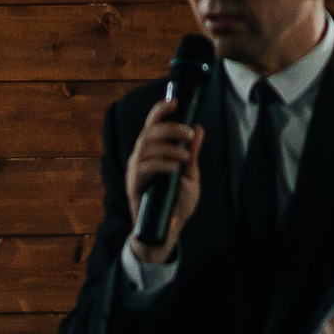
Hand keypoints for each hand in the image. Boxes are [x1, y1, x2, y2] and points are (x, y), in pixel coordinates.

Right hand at [122, 101, 203, 254]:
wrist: (168, 231)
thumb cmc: (177, 204)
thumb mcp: (190, 175)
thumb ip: (192, 153)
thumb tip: (199, 129)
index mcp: (151, 152)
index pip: (152, 125)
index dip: (160, 111)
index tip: (175, 102)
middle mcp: (139, 158)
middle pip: (149, 133)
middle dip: (170, 128)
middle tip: (189, 133)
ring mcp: (135, 172)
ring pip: (145, 148)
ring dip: (169, 147)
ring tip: (186, 155)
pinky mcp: (134, 187)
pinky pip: (144, 169)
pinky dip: (161, 164)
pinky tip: (175, 168)